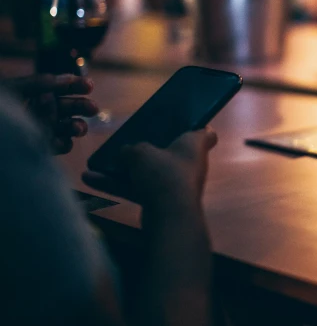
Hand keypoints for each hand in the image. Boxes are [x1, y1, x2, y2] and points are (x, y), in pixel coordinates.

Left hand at [2, 74, 98, 153]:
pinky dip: (62, 143)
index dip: (75, 85)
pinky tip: (61, 141)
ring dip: (75, 126)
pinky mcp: (38, 149)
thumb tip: (62, 79)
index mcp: (32, 94)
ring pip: (65, 127)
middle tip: (92, 109)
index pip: (58, 87)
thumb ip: (38, 83)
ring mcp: (38, 130)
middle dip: (81, 107)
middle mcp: (37, 111)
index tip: (89, 86)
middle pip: (67, 107)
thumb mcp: (12, 90)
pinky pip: (57, 146)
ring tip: (77, 128)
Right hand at [82, 129, 217, 213]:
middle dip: (148, 148)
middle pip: (170, 151)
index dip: (195, 125)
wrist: (169, 216)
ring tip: (95, 165)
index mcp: (194, 144)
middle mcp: (189, 163)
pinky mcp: (162, 200)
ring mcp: (176, 183)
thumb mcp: (141, 152)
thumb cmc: (164, 173)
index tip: (181, 122)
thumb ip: (131, 149)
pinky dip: (117, 184)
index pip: (205, 132)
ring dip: (122, 169)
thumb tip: (126, 153)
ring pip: (148, 171)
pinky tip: (89, 179)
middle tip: (130, 141)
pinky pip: (138, 188)